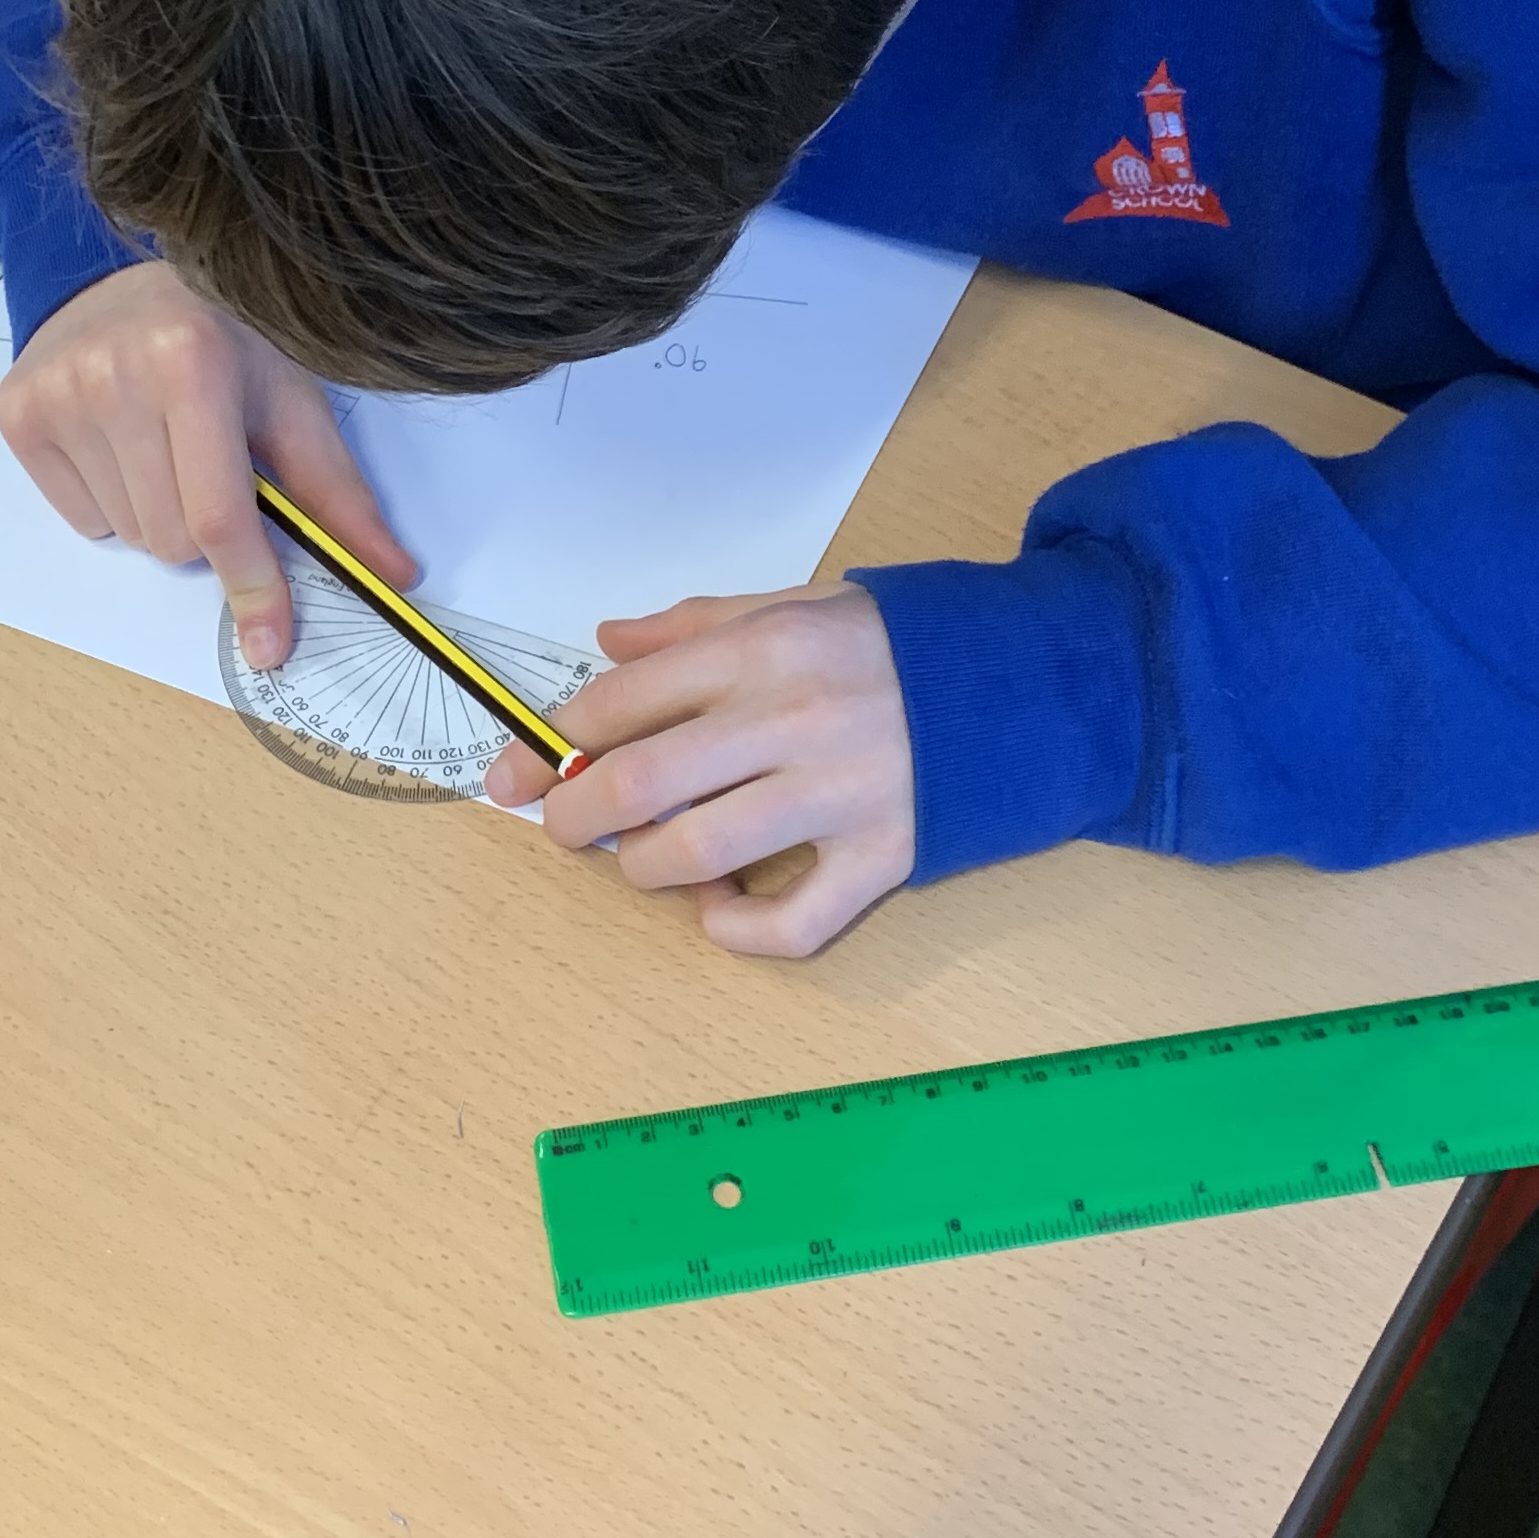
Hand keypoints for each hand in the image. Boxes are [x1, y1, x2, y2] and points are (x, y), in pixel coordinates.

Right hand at [0, 264, 414, 670]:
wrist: (121, 279)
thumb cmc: (223, 339)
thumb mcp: (291, 398)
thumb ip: (338, 494)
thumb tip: (394, 574)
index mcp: (192, 364)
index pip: (219, 514)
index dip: (252, 585)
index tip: (271, 645)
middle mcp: (114, 376)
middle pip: (170, 541)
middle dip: (205, 531)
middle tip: (212, 466)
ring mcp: (57, 396)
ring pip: (127, 536)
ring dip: (160, 515)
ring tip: (165, 446)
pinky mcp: (19, 413)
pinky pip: (82, 520)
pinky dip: (112, 502)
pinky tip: (121, 444)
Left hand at [483, 583, 913, 957]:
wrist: (1022, 680)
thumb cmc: (892, 644)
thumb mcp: (791, 605)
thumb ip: (695, 626)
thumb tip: (606, 644)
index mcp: (760, 650)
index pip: (620, 702)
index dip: (550, 744)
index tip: (516, 775)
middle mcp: (791, 719)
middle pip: (641, 781)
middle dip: (577, 815)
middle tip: (565, 827)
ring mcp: (839, 794)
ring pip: (698, 853)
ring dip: (644, 869)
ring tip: (645, 861)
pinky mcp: (884, 856)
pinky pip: (795, 922)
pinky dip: (737, 931)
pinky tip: (718, 912)